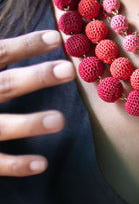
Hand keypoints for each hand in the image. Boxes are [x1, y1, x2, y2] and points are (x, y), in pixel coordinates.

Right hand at [0, 30, 75, 176]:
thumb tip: (20, 43)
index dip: (25, 46)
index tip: (55, 38)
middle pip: (4, 86)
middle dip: (36, 78)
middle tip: (68, 70)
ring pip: (0, 126)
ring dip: (29, 123)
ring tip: (60, 119)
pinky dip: (16, 165)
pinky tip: (42, 164)